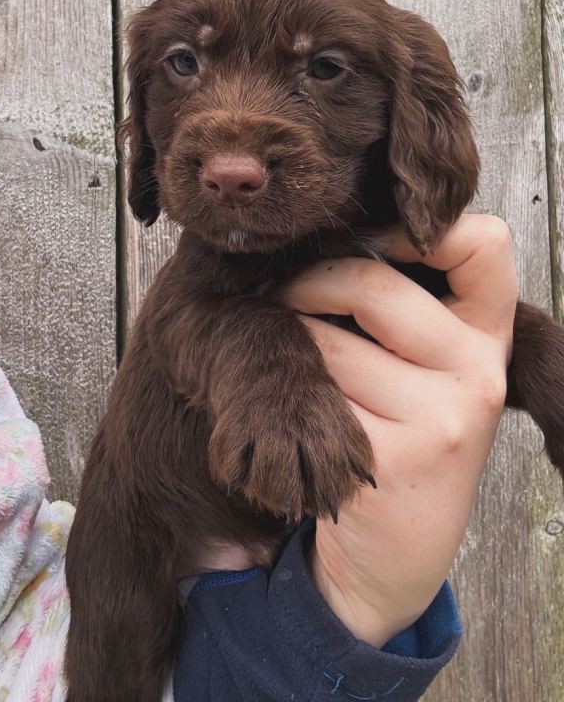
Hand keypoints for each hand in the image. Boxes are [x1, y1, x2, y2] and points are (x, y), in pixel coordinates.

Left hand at [276, 215, 517, 646]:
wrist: (396, 552)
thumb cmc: (406, 435)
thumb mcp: (435, 369)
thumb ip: (416, 303)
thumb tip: (339, 227)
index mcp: (492, 338)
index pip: (483, 243)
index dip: (420, 227)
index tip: (374, 243)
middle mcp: (478, 374)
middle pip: (374, 282)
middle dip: (312, 281)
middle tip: (287, 295)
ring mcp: (439, 420)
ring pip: (326, 339)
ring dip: (291, 339)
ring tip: (296, 359)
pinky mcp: (387, 461)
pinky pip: (311, 392)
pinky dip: (289, 389)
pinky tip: (296, 405)